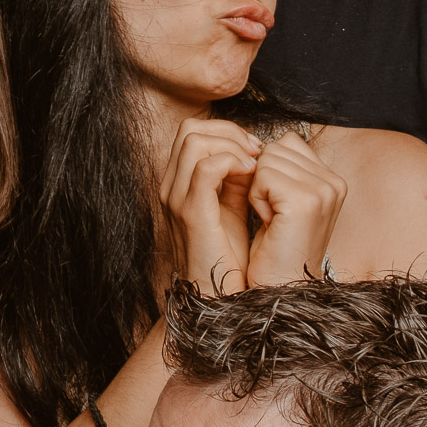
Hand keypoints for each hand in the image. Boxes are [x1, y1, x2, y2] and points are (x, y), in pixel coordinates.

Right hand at [159, 119, 259, 293]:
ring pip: (195, 141)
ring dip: (232, 145)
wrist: (218, 297)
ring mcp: (177, 199)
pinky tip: (251, 175)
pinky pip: (207, 168)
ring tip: (254, 164)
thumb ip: (236, 179)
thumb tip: (253, 152)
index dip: (225, 131)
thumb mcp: (232, 208)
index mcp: (178, 184)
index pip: (192, 132)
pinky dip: (232, 162)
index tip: (253, 149)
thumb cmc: (227, 257)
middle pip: (190, 129)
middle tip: (256, 152)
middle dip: (228, 132)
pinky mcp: (192, 213)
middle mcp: (171, 187)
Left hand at [244, 131, 345, 286]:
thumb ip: (285, 169)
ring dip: (258, 191)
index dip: (269, 171)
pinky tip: (271, 223)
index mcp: (333, 180)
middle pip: (274, 148)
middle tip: (275, 216)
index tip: (277, 205)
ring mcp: (323, 190)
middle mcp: (334, 182)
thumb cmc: (277, 248)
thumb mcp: (285, 202)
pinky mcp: (305, 200)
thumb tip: (260, 143)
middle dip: (262, 180)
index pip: (287, 142)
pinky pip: (262, 176)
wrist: (281, 288)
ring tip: (273, 220)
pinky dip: (256, 199)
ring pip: (266, 160)